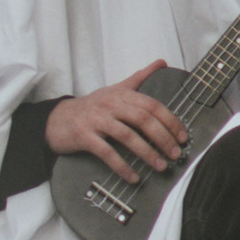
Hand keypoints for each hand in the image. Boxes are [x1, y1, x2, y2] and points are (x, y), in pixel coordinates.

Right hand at [44, 62, 188, 180]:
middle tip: (175, 154)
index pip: (151, 105)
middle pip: (142, 119)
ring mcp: (96, 119)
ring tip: (160, 166)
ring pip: (127, 136)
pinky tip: (134, 177)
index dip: (170, 121)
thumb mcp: (115, 89)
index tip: (182, 137)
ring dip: (147, 153)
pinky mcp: (84, 136)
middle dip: (162, 138)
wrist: (57, 119)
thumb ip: (139, 77)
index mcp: (121, 93)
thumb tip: (162, 61)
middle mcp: (110, 104)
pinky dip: (122, 166)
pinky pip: (107, 153)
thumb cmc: (91, 106)